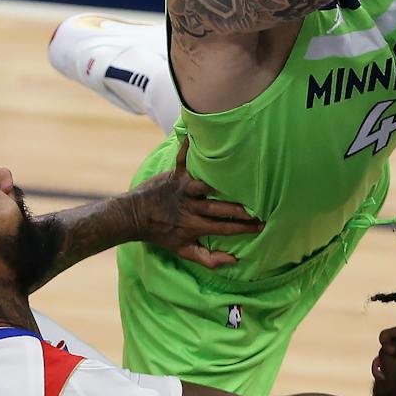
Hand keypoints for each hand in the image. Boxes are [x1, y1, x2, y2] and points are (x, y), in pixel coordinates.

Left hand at [130, 137, 260, 268]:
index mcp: (195, 226)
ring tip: (240, 175)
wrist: (133, 217)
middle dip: (240, 209)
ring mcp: (182, 190)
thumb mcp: (183, 251)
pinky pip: (183, 159)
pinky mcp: (174, 175)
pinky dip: (188, 147)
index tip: (262, 225)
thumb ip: (209, 259)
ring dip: (220, 181)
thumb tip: (234, 261)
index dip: (244, 228)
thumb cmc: (161, 233)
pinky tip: (197, 134)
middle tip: (259, 207)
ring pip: (204, 185)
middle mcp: (191, 208)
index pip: (224, 228)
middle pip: (219, 208)